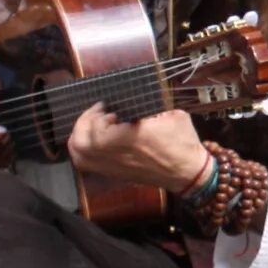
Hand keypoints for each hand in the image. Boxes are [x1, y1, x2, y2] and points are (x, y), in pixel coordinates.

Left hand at [69, 105, 209, 193]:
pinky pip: (87, 165)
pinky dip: (83, 150)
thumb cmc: (183, 142)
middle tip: (97, 114)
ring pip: (79, 155)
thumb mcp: (173, 115)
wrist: (188, 173)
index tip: (108, 106)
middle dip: (83, 123)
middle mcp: (118, 156)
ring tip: (93, 126)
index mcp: (133, 139)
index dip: (97, 115)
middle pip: (81, 143)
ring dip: (80, 136)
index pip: (97, 130)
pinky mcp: (114, 174)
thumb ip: (152, 104)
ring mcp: (114, 167)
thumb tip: (135, 94)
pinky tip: (95, 140)